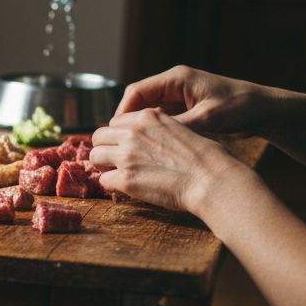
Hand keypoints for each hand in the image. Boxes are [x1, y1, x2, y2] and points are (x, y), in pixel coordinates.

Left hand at [90, 108, 245, 212]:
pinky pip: (103, 181)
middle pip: (98, 137)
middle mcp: (133, 132)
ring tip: (117, 175)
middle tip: (114, 162)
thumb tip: (148, 138)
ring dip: (103, 166)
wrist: (211, 179)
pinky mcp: (125, 179)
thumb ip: (159, 128)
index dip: (117, 136)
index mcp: (147, 117)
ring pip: (94, 157)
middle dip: (104, 149)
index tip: (123, 147)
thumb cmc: (205, 157)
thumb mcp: (181, 128)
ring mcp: (126, 156)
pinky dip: (112, 186)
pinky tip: (125, 188)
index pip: (115, 122)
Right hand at [116, 65, 269, 137]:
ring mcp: (179, 96)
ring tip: (132, 148)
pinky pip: (160, 118)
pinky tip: (150, 147)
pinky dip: (153, 131)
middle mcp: (175, 84)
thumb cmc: (240, 108)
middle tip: (120, 144)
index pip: (136, 92)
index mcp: (177, 78)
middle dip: (127, 122)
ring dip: (139, 128)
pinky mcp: (185, 108)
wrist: (265, 109)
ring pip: (147, 111)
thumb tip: (149, 138)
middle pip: (138, 101)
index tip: (116, 133)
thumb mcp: (207, 119)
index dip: (122, 112)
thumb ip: (177, 126)